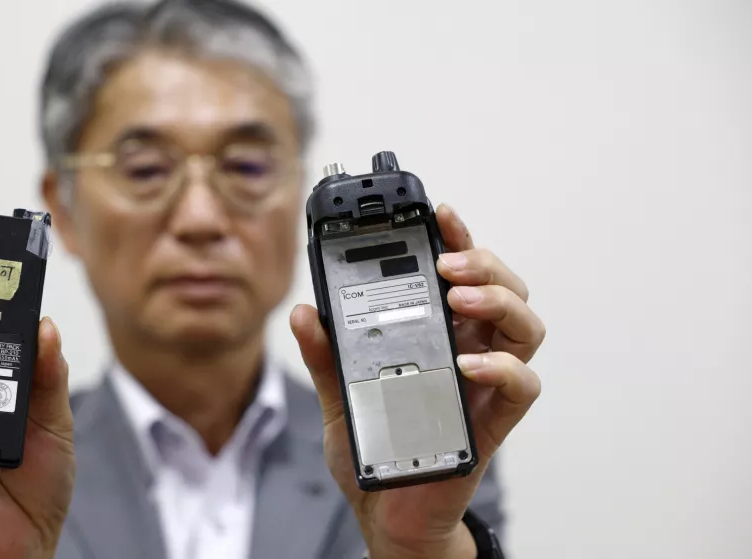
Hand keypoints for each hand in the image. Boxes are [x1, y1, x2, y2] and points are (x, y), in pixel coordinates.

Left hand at [291, 204, 544, 558]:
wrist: (385, 511)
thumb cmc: (374, 447)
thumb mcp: (338, 396)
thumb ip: (326, 356)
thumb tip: (305, 313)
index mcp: (437, 333)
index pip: (459, 276)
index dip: (457, 239)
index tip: (439, 213)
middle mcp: (469, 351)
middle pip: (503, 290)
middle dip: (483, 264)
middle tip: (448, 264)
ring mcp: (484, 384)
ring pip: (525, 327)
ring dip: (499, 303)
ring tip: (461, 300)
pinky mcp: (491, 421)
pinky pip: (522, 386)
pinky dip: (502, 369)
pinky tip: (467, 365)